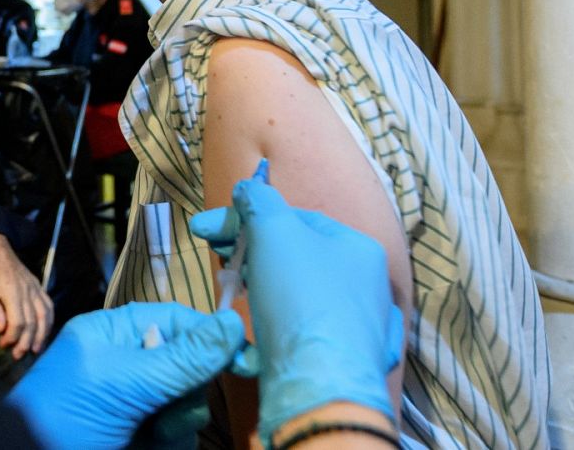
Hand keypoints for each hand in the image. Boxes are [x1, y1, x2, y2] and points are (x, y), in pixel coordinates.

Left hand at [0, 232, 52, 357]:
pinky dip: (49, 322)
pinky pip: (49, 307)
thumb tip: (1, 329)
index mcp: (13, 293)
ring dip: (41, 335)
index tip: (3, 345)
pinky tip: (45, 333)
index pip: (18, 321)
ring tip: (35, 349)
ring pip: (44, 316)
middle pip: (32, 322)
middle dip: (26, 341)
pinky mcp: (40, 288)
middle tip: (18, 355)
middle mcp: (28, 292)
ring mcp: (36, 290)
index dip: (12, 336)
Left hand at [7, 303, 245, 449]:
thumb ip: (184, 357)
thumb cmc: (66, 414)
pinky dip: (171, 440)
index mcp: (113, 335)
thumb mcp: (128, 381)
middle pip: (187, 366)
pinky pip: (177, 433)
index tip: (244, 360)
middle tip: (170, 408)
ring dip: (178, 421)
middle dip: (186, 391)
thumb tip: (233, 323)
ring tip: (152, 433)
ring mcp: (132, 402)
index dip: (210, 338)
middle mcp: (125, 363)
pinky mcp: (139, 433)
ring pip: (187, 404)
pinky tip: (151, 444)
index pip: (175, 321)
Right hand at [189, 179, 403, 442]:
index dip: (248, 217)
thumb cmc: (300, 299)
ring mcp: (359, 327)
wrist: (319, 385)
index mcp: (358, 248)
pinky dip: (277, 324)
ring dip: (260, 287)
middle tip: (217, 257)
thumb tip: (249, 189)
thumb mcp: (274, 232)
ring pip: (298, 294)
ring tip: (233, 292)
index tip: (206, 229)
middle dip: (251, 252)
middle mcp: (366, 286)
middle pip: (296, 255)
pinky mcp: (341, 361)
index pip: (296, 218)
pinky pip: (304, 331)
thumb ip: (259, 201)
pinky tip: (258, 327)